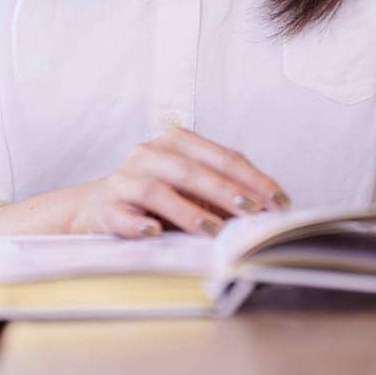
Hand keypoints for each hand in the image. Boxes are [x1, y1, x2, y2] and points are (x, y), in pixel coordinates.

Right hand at [66, 125, 290, 238]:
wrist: (97, 205)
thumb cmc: (158, 196)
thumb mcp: (190, 186)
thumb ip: (222, 191)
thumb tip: (266, 211)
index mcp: (175, 142)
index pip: (221, 156)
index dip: (252, 178)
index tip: (278, 202)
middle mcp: (148, 154)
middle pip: (190, 170)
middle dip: (224, 191)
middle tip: (252, 212)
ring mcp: (124, 180)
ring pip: (156, 190)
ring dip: (187, 211)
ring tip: (213, 230)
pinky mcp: (106, 208)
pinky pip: (121, 216)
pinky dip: (137, 224)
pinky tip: (152, 233)